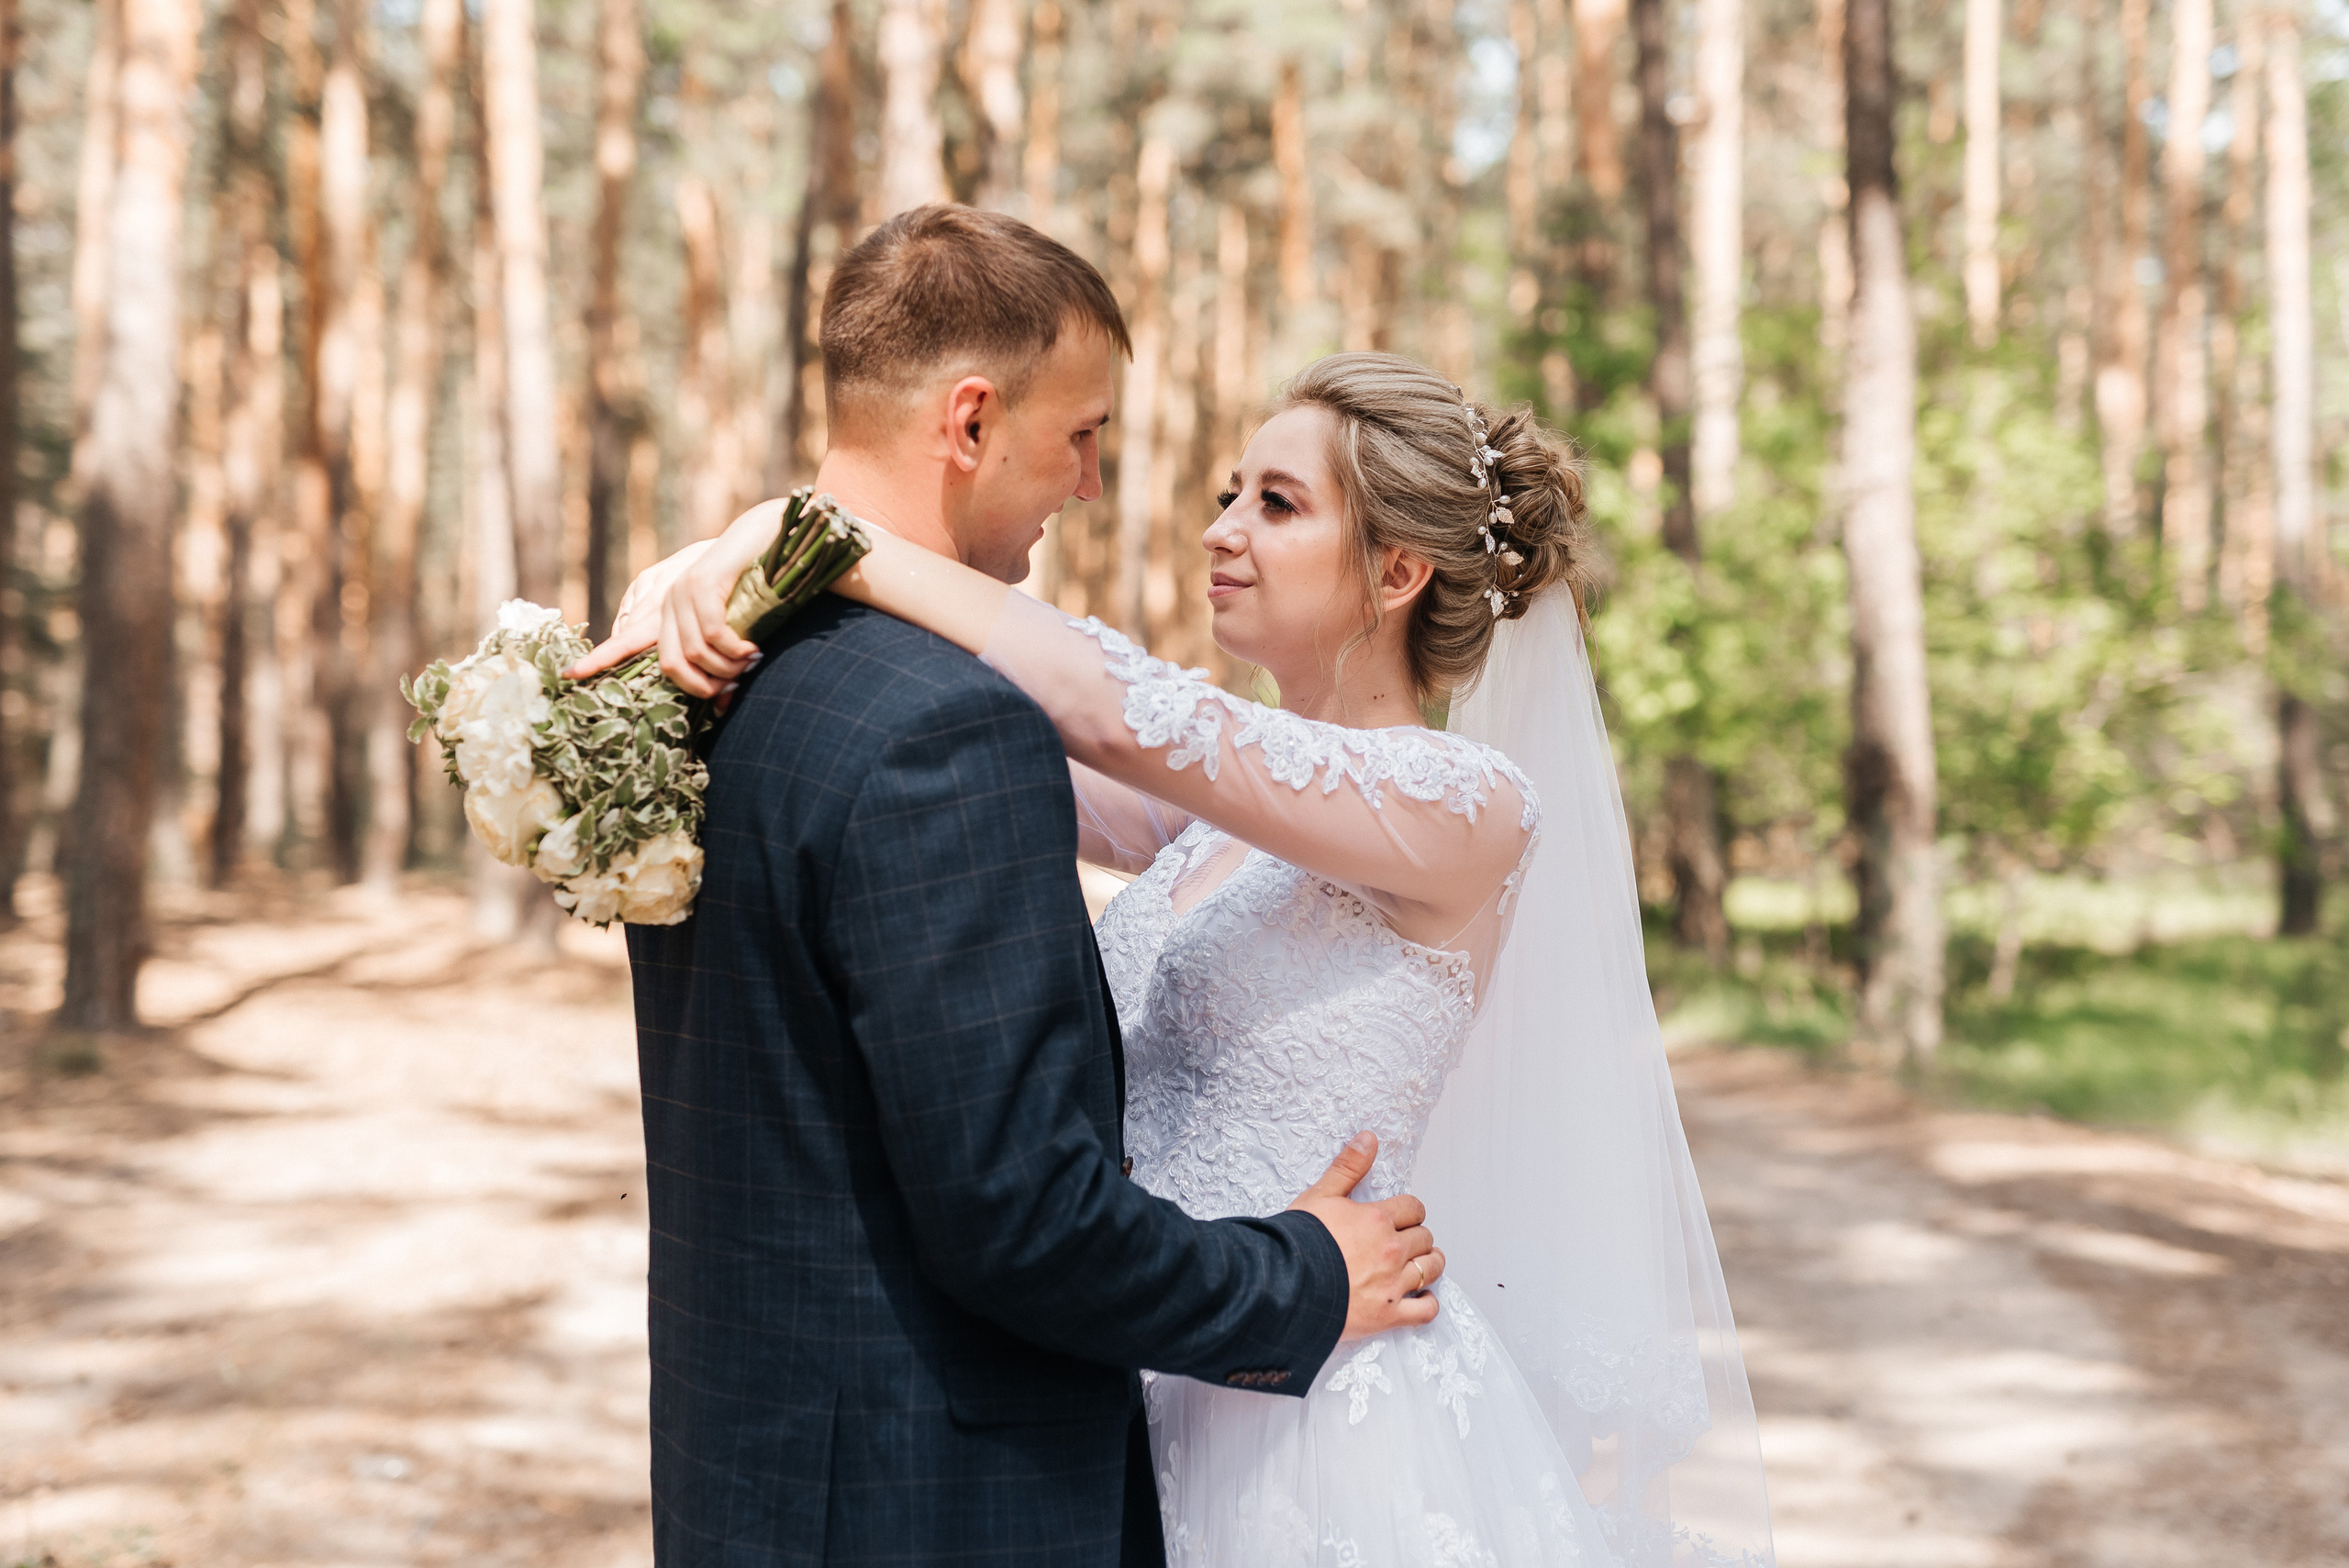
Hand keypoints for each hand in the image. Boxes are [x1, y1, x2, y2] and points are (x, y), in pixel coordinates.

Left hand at [564, 499, 784, 691]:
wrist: (766, 538)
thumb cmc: (750, 584)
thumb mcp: (728, 626)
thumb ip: (716, 659)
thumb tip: (719, 707)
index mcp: (664, 611)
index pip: (624, 642)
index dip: (600, 659)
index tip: (572, 675)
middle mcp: (665, 601)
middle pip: (665, 661)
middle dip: (699, 686)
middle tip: (727, 690)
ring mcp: (681, 591)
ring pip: (692, 653)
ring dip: (724, 669)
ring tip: (747, 664)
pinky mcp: (702, 583)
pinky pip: (711, 633)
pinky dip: (733, 649)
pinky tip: (749, 649)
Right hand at [1287, 1131, 1442, 1338]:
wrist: (1284, 1286)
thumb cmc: (1298, 1242)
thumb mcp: (1320, 1196)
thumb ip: (1348, 1167)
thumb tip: (1368, 1138)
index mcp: (1377, 1219)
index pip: (1412, 1208)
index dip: (1410, 1211)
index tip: (1404, 1217)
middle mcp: (1391, 1250)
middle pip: (1424, 1238)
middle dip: (1417, 1237)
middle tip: (1407, 1242)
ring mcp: (1392, 1284)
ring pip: (1431, 1269)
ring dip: (1430, 1265)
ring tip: (1421, 1265)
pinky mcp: (1388, 1314)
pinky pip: (1425, 1311)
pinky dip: (1427, 1304)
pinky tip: (1421, 1299)